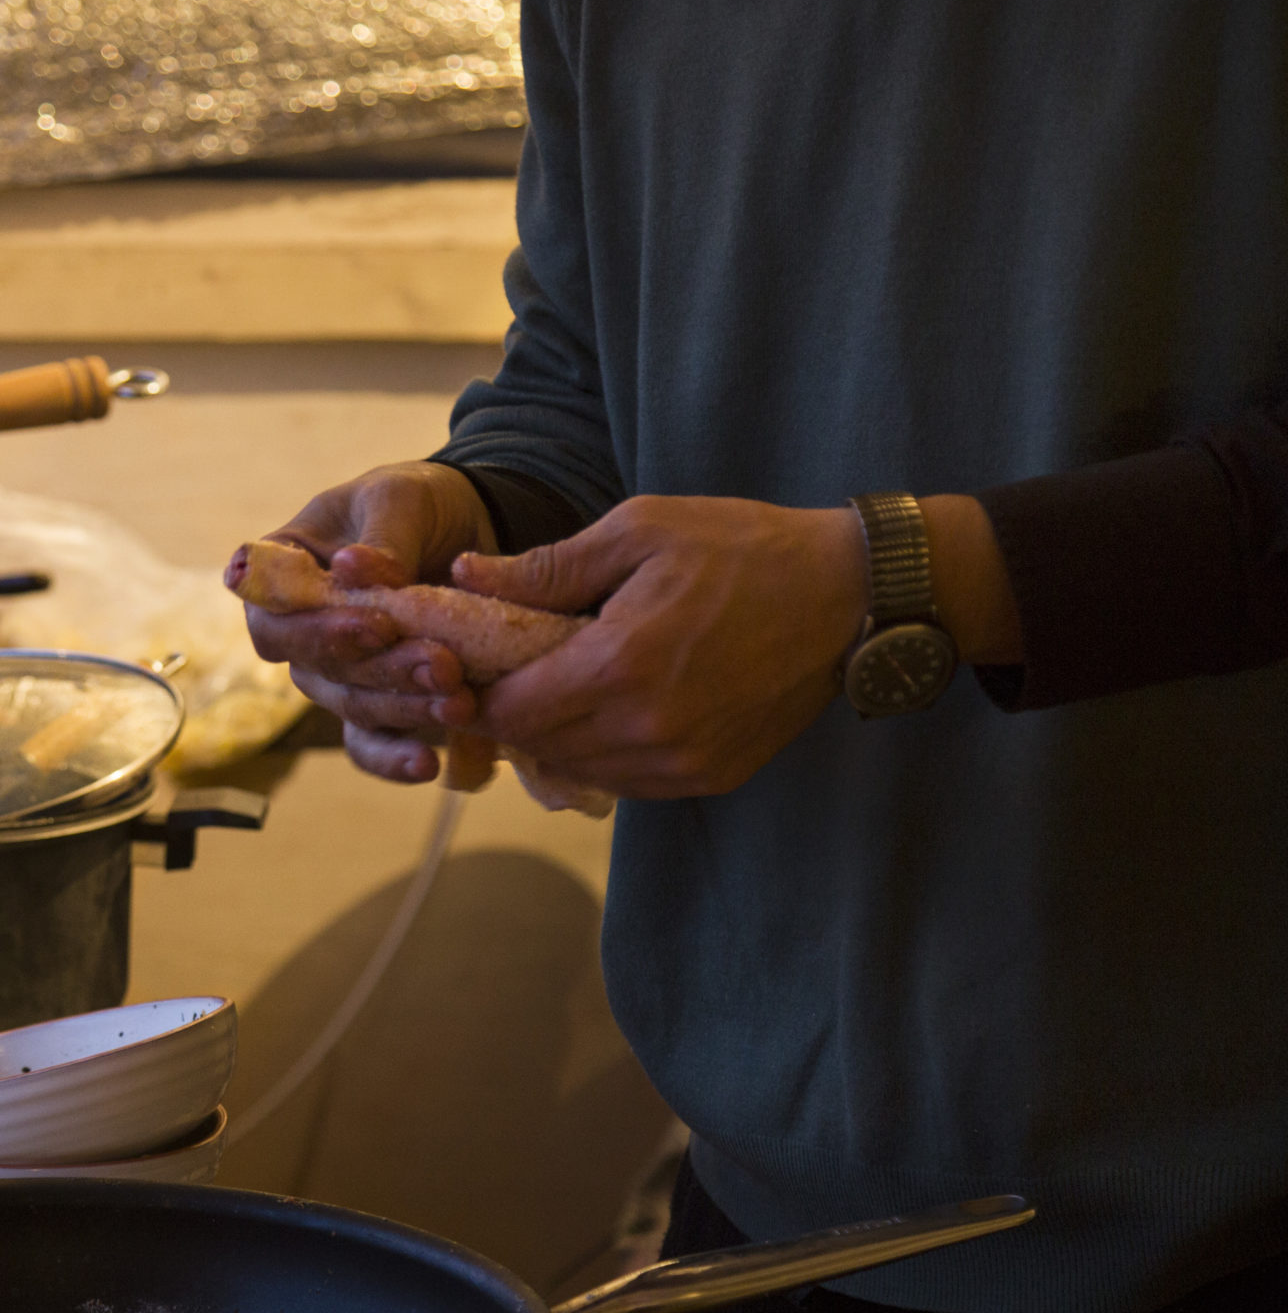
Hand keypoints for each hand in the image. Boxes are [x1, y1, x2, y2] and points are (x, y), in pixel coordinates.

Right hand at [241, 462, 498, 782]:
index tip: (375, 625)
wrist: (473, 530)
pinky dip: (395, 760)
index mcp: (286, 573)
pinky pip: (371, 744)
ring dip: (405, 711)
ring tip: (459, 703)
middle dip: (382, 672)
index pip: (271, 618)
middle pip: (318, 671)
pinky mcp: (379, 705)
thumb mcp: (402, 498)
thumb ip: (383, 536)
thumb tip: (356, 570)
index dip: (315, 631)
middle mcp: (303, 632)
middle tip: (443, 665)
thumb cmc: (418, 503)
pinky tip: (428, 765)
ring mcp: (339, 674)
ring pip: (354, 707)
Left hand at [433, 496, 868, 797]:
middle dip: (510, 715)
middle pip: (538, 746)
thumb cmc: (742, 548)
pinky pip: (628, 781)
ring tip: (556, 689)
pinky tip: (605, 711)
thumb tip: (466, 576)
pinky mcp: (712, 776)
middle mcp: (648, 728)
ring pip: (579, 770)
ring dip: (555, 738)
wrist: (846, 593)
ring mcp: (683, 761)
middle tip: (506, 676)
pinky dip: (602, 753)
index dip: (477, 694)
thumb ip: (546, 567)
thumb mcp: (639, 531)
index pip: (511, 710)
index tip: (468, 669)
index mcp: (620, 665)